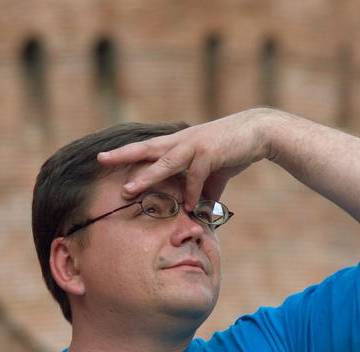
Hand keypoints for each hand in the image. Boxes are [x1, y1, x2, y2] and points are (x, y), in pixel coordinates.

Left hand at [96, 108, 280, 210]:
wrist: (259, 133)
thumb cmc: (232, 150)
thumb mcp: (212, 172)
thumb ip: (200, 189)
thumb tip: (195, 209)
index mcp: (178, 144)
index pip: (146, 148)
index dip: (125, 152)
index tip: (103, 156)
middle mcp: (181, 141)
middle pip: (146, 148)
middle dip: (122, 155)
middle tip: (100, 159)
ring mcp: (194, 145)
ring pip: (164, 162)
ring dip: (146, 177)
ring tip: (129, 189)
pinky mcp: (209, 152)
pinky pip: (195, 176)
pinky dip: (192, 193)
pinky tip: (190, 206)